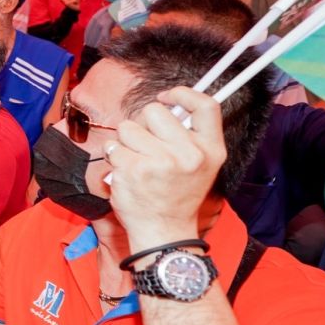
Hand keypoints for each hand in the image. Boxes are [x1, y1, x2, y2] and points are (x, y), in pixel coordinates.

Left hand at [106, 87, 226, 251]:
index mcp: (210, 150)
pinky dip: (114, 157)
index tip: (167, 96)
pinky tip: (126, 172)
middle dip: (143, 123)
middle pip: (155, 111)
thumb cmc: (177, 195)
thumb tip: (170, 100)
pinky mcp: (133, 169)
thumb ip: (190, 135)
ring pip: (128, 127)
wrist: (163, 231)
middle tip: (146, 145)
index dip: (183, 94)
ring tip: (137, 162)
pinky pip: (113, 146)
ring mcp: (160, 162)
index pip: (206, 106)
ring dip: (126, 142)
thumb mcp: (200, 165)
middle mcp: (189, 154)